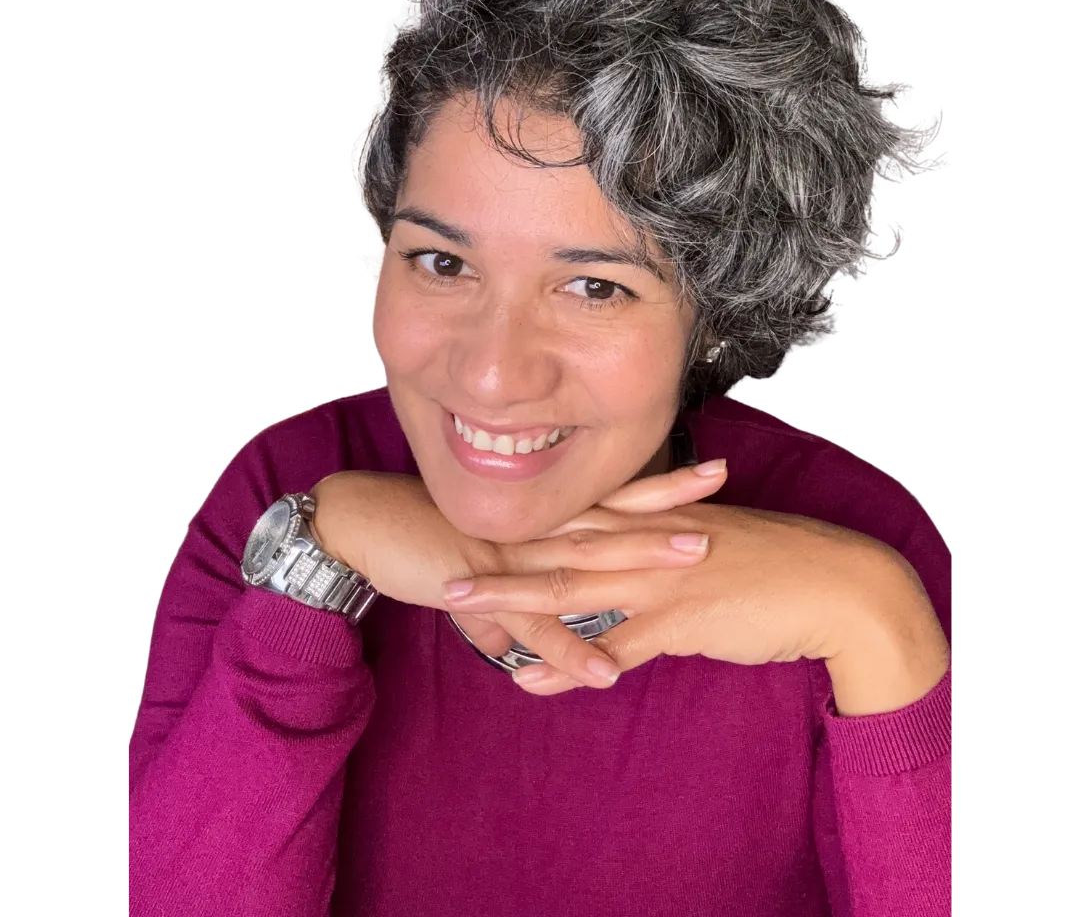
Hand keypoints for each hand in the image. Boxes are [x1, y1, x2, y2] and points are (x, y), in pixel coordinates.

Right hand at [307, 463, 729, 689]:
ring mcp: (511, 554)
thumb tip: (510, 645)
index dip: (655, 484)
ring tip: (693, 560)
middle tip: (722, 483)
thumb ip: (497, 610)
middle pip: (610, 512)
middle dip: (668, 502)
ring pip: (585, 555)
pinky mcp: (481, 585)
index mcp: (533, 518)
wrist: (359, 526)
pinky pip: (533, 623)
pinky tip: (606, 674)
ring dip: (640, 561)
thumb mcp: (467, 573)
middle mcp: (530, 527)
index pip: (606, 497)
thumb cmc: (413, 538)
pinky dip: (568, 651)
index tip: (704, 472)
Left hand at [443, 500, 949, 705]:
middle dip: (498, 557)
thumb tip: (632, 565)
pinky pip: (612, 645)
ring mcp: (659, 577)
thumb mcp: (708, 540)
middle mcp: (645, 540)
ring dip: (513, 602)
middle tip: (442, 567)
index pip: (574, 516)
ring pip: (572, 588)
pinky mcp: (680, 617)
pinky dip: (566, 663)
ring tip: (459, 612)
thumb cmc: (771, 560)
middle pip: (556, 545)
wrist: (831, 582)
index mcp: (650, 516)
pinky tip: (528, 680)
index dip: (522, 522)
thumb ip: (662, 548)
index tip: (475, 528)